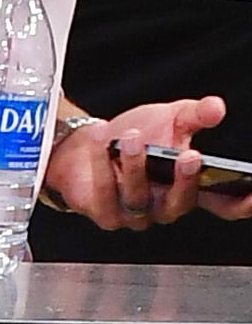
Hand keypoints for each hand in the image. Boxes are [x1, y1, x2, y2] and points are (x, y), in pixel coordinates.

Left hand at [44, 98, 251, 228]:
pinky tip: (102, 137)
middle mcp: (165, 206)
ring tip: (133, 137)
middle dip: (186, 179)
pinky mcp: (105, 214)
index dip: (243, 203)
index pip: (225, 206)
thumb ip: (196, 115)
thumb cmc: (136, 135)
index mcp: (190, 188)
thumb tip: (217, 107)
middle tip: (189, 155)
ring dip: (137, 166)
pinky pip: (105, 194)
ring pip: (139, 198)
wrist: (88, 142)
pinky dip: (101, 163)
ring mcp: (135, 215)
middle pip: (183, 202)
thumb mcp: (171, 119)